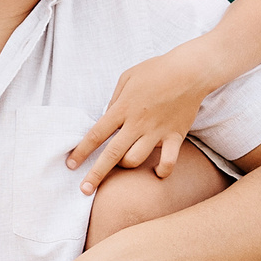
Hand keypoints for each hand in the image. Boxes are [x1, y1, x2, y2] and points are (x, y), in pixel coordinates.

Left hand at [67, 46, 213, 195]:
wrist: (190, 71)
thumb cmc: (156, 71)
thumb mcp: (127, 78)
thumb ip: (114, 100)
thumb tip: (106, 116)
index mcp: (122, 108)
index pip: (96, 134)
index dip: (81, 151)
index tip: (71, 164)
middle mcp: (137, 123)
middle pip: (112, 154)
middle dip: (95, 174)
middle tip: (84, 189)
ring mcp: (157, 132)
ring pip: (135, 160)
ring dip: (126, 166)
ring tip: (124, 163)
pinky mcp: (175, 136)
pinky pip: (168, 161)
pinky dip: (162, 171)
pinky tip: (157, 172)